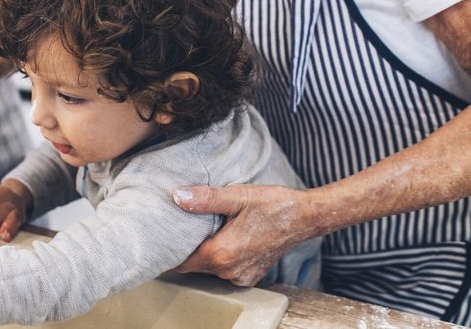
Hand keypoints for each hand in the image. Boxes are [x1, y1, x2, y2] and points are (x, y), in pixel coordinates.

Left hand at [172, 184, 317, 285]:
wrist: (305, 216)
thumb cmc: (273, 205)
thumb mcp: (237, 196)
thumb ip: (205, 198)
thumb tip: (177, 195)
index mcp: (221, 253)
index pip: (181, 262)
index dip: (171, 249)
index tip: (165, 235)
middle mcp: (229, 270)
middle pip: (194, 265)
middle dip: (186, 249)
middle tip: (180, 227)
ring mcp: (241, 275)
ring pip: (209, 268)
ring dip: (204, 252)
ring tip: (202, 230)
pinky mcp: (251, 274)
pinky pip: (226, 269)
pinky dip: (221, 257)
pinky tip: (223, 237)